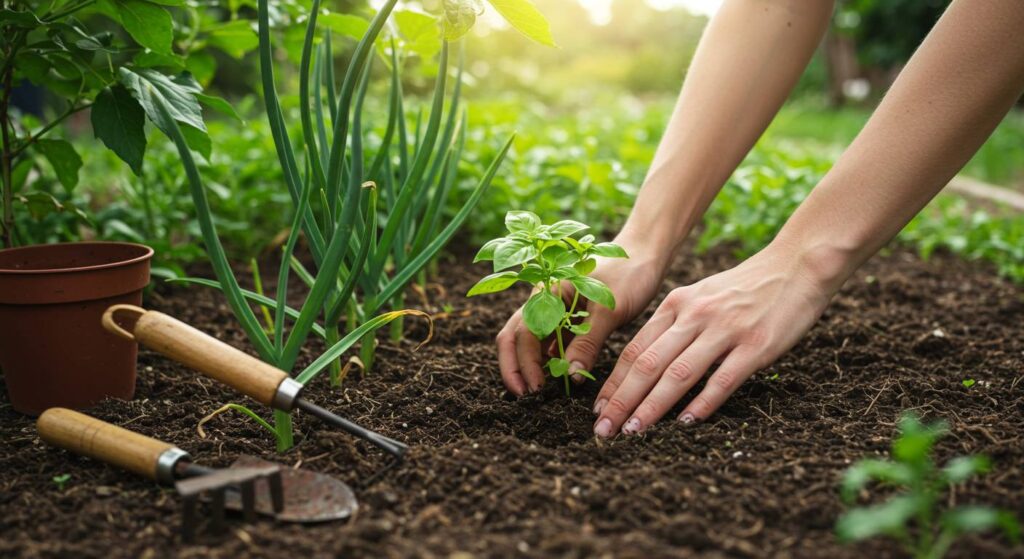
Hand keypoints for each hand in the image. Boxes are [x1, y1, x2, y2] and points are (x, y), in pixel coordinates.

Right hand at [495, 235, 667, 395]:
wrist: (646, 256)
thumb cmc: (628, 274)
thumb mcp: (609, 310)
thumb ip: (587, 342)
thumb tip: (570, 376)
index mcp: (547, 293)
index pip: (524, 333)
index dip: (524, 363)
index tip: (536, 388)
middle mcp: (545, 301)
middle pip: (515, 336)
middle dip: (514, 366)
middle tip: (524, 395)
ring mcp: (555, 310)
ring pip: (531, 340)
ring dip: (529, 365)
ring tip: (537, 391)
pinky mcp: (570, 319)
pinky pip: (552, 342)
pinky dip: (549, 360)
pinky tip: (558, 376)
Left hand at [592, 241, 838, 436]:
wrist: (797, 264)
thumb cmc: (746, 287)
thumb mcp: (700, 296)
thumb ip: (675, 324)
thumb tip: (647, 362)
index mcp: (676, 304)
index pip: (635, 349)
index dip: (613, 382)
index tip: (598, 409)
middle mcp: (694, 316)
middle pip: (648, 364)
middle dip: (622, 401)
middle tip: (604, 430)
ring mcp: (724, 330)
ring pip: (678, 374)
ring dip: (652, 407)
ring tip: (634, 431)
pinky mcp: (755, 345)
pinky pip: (722, 379)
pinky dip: (702, 403)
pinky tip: (685, 422)